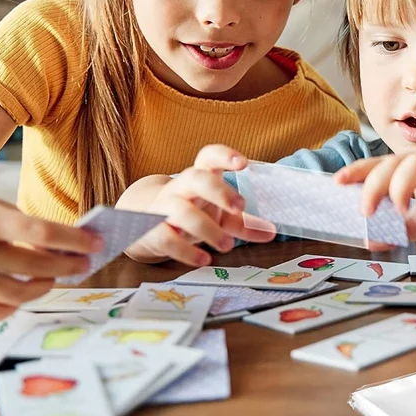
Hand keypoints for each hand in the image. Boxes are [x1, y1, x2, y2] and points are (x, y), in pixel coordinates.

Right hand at [0, 186, 102, 319]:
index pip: (42, 233)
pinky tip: (28, 289)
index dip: (75, 240)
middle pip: (34, 267)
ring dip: (45, 286)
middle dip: (67, 266)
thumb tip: (65, 245)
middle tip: (84, 263)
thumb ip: (23, 225)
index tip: (97, 244)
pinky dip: (18, 303)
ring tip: (56, 275)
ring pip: (18, 295)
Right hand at [125, 145, 275, 265]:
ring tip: (228, 245)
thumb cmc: (190, 212)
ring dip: (208, 229)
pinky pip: (167, 238)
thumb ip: (244, 223)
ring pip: (182, 211)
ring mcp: (165, 208)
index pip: (208, 156)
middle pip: (195, 178)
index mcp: (201, 177)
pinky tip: (204, 260)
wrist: (143, 223)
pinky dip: (187, 251)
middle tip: (240, 207)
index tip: (243, 163)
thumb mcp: (218, 215)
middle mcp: (181, 188)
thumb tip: (272, 232)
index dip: (225, 156)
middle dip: (218, 191)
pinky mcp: (153, 231)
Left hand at [335, 151, 415, 242]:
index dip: (358, 170)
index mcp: (411, 169)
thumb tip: (369, 239)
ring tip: (396, 209)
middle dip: (375, 184)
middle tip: (366, 211)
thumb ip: (397, 229)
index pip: (379, 164)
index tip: (337, 181)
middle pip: (393, 162)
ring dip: (401, 184)